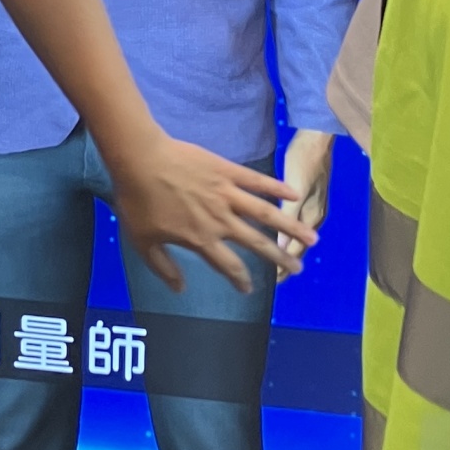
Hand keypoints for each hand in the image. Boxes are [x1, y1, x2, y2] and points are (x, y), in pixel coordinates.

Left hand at [105, 129, 313, 295]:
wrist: (139, 160)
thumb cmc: (137, 201)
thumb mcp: (143, 243)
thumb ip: (164, 268)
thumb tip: (180, 290)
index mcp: (201, 239)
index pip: (228, 266)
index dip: (241, 280)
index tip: (249, 288)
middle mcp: (220, 220)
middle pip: (258, 243)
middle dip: (280, 257)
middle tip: (297, 268)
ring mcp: (226, 194)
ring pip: (266, 214)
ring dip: (291, 226)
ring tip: (312, 238)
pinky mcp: (227, 171)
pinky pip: (257, 181)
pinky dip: (277, 187)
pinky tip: (294, 193)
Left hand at [276, 128, 334, 279]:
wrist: (317, 136)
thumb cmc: (304, 158)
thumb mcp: (296, 187)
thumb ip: (290, 216)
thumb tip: (281, 246)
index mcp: (309, 215)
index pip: (294, 249)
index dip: (284, 264)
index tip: (273, 280)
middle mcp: (311, 214)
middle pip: (297, 245)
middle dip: (286, 260)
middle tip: (277, 278)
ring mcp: (310, 204)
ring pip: (296, 234)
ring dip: (288, 247)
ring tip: (279, 259)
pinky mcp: (305, 192)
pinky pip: (296, 219)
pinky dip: (289, 229)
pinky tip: (281, 228)